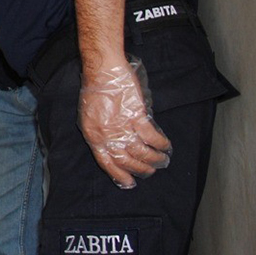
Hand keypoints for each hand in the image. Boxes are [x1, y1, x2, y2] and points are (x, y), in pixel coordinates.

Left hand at [77, 59, 171, 188]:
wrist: (103, 71)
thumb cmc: (95, 90)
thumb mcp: (89, 116)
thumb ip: (101, 133)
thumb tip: (115, 145)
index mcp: (93, 135)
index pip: (106, 162)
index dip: (119, 175)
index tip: (130, 182)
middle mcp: (107, 135)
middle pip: (126, 160)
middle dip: (140, 169)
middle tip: (150, 171)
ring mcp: (122, 126)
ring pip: (141, 152)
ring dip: (154, 159)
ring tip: (161, 160)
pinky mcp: (136, 116)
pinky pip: (151, 136)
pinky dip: (160, 143)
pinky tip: (165, 146)